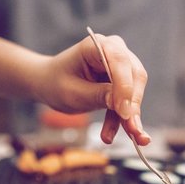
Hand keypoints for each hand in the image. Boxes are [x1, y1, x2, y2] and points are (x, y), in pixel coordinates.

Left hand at [35, 34, 149, 144]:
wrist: (49, 83)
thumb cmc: (56, 83)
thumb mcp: (72, 93)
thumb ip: (98, 96)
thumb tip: (124, 106)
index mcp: (96, 45)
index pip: (119, 61)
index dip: (125, 86)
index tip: (124, 112)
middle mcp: (113, 50)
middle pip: (134, 75)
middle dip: (133, 105)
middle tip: (133, 130)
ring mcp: (120, 65)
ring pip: (135, 90)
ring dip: (131, 116)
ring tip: (132, 138)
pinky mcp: (121, 80)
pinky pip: (128, 100)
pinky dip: (122, 119)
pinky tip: (110, 135)